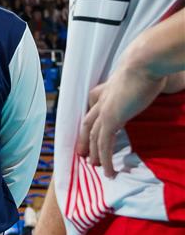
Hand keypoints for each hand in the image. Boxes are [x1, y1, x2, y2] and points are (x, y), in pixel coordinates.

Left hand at [77, 63, 165, 178]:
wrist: (142, 64)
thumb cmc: (144, 67)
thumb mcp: (136, 78)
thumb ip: (134, 87)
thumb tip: (148, 85)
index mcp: (103, 91)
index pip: (92, 111)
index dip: (90, 124)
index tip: (90, 135)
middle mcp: (99, 101)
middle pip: (88, 126)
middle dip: (85, 142)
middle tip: (85, 156)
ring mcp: (103, 111)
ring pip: (94, 138)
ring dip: (96, 155)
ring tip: (98, 168)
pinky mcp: (111, 120)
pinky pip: (104, 144)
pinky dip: (106, 159)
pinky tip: (109, 170)